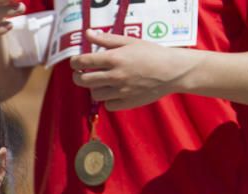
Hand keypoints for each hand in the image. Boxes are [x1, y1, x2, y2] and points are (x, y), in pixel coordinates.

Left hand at [70, 30, 201, 110]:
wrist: (173, 71)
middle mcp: (115, 76)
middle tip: (81, 74)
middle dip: (78, 76)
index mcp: (114, 58)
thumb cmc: (152, 53)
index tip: (75, 62)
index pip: (83, 62)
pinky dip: (108, 100)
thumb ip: (106, 39)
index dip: (75, 62)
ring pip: (94, 94)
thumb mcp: (129, 42)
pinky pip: (107, 105)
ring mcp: (120, 91)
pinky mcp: (126, 103)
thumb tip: (88, 33)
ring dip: (94, 88)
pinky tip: (114, 92)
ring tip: (102, 81)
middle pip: (83, 81)